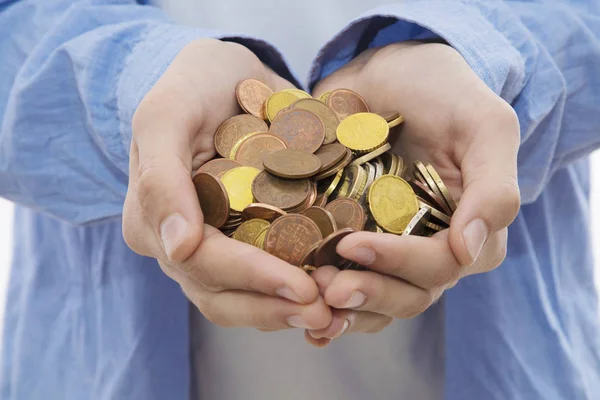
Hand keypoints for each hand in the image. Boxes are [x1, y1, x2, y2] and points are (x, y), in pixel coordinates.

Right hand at [123, 39, 330, 330]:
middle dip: (273, 307)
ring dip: (285, 311)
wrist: (221, 76)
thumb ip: (161, 176)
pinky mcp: (241, 242)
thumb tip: (177, 249)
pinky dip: (292, 294)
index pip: (201, 262)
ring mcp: (209, 247)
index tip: (301, 287)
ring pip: (240, 301)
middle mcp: (178, 244)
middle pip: (221, 294)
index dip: (250, 279)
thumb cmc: (192, 85)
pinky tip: (329, 297)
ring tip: (333, 313)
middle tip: (326, 311)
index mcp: (153, 219)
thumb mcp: (167, 113)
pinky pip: (262, 282)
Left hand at [305, 42, 519, 344]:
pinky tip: (301, 316)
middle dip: (369, 293)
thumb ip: (493, 188)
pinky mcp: (353, 239)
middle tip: (328, 287)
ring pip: (376, 299)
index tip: (352, 243)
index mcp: (469, 228)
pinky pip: (346, 281)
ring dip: (345, 308)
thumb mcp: (483, 125)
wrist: (390, 71)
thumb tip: (469, 251)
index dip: (400, 262)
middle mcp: (431, 246)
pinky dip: (327, 305)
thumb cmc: (443, 92)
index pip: (441, 264)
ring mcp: (390, 246)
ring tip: (308, 301)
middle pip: (408, 293)